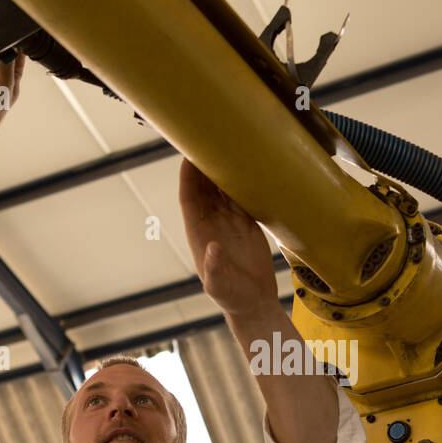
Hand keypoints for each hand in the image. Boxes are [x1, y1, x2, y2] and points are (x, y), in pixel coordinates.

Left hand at [178, 159, 279, 321]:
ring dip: (221, 168)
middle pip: (203, 187)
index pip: (189, 198)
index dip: (187, 177)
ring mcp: (228, 222)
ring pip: (221, 188)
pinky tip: (246, 165)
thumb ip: (214, 268)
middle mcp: (211, 223)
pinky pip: (240, 196)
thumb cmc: (232, 297)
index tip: (188, 155)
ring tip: (227, 145)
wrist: (254, 303)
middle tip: (208, 139)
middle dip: (202, 164)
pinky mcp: (246, 223)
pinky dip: (241, 181)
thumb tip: (212, 247)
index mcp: (198, 233)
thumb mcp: (219, 285)